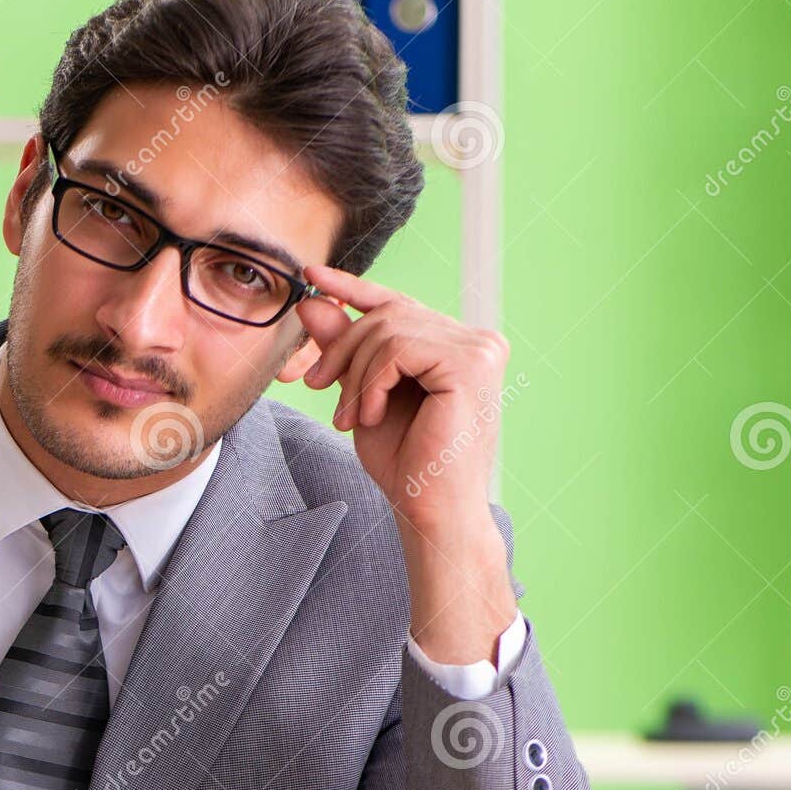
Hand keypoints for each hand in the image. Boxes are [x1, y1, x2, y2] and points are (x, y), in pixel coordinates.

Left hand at [293, 264, 509, 529]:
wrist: (430, 511)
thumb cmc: (405, 462)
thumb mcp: (362, 395)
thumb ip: (345, 349)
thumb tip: (312, 302)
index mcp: (455, 345)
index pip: (398, 303)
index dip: (353, 287)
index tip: (311, 278)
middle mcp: (476, 340)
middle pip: (387, 313)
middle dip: (342, 348)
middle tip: (316, 385)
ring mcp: (479, 348)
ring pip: (389, 329)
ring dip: (355, 374)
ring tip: (349, 416)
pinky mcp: (471, 363)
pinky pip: (399, 348)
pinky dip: (372, 382)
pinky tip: (371, 414)